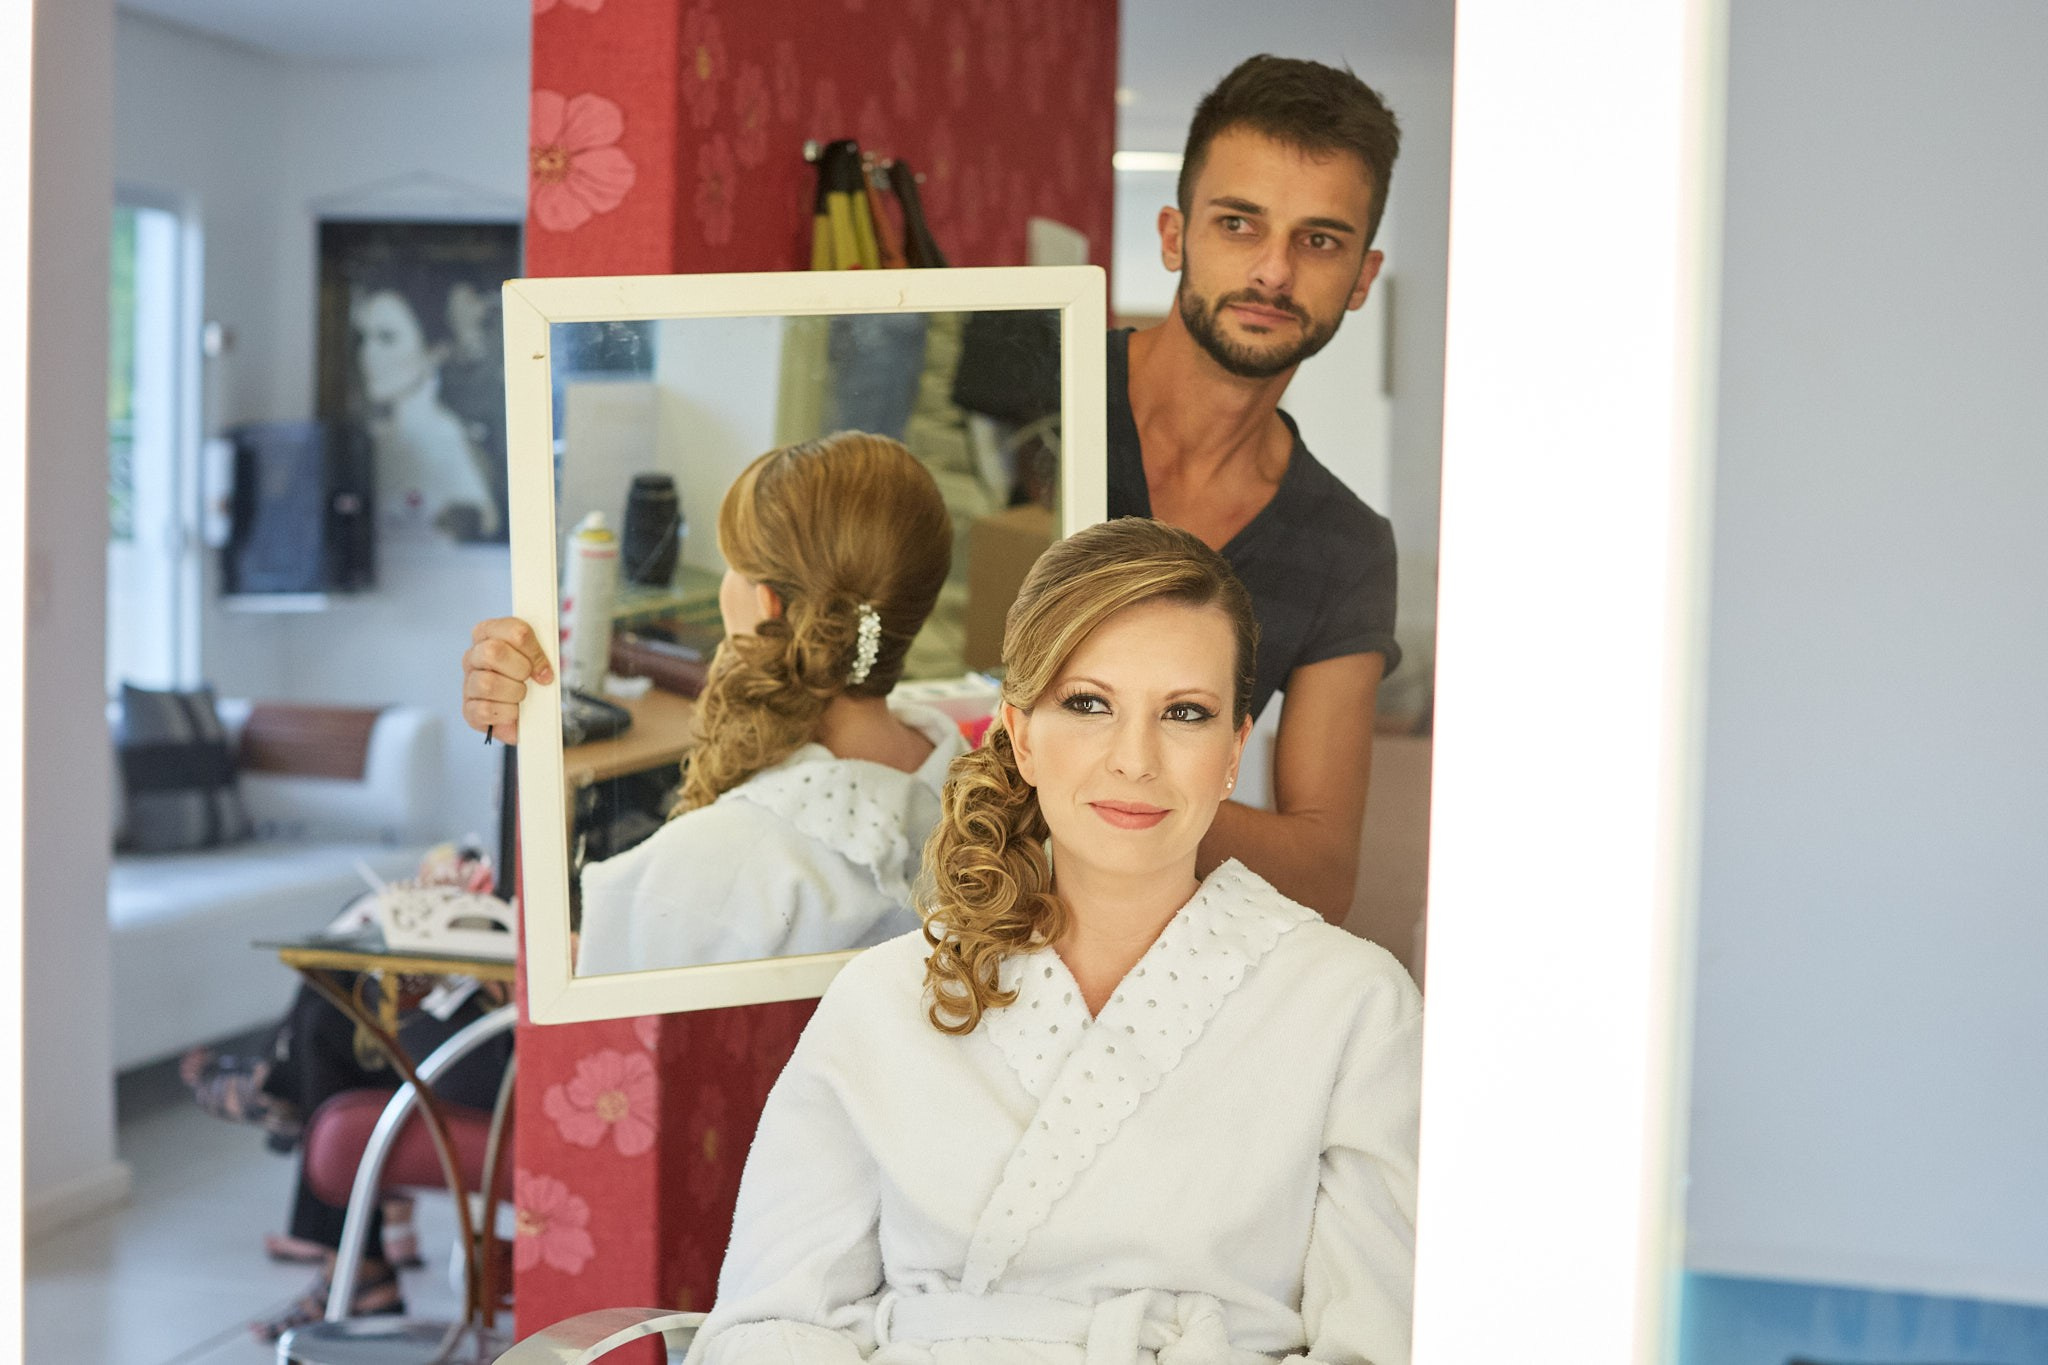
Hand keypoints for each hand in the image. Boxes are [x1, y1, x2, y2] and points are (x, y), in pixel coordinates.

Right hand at [462, 617, 553, 744]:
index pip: (514, 631)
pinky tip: (513, 711)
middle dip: (520, 669)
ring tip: (520, 697)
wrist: (523, 711)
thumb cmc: (527, 678)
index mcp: (489, 633)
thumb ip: (541, 654)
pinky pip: (485, 709)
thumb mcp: (536, 658)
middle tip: (528, 680)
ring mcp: (468, 682)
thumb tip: (544, 673)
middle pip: (493, 651)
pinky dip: (507, 713)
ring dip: (514, 693)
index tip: (545, 669)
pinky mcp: (469, 709)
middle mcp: (473, 656)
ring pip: (488, 683)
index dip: (534, 651)